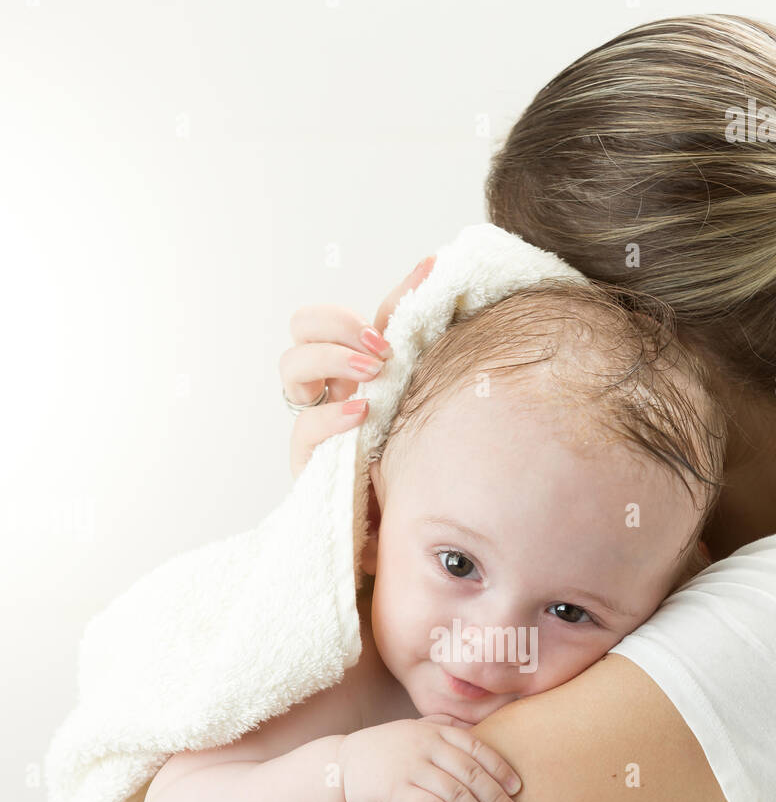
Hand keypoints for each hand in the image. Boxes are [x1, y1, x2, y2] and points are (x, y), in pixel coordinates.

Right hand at [281, 255, 436, 479]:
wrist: (403, 527)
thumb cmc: (413, 466)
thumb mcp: (424, 406)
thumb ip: (426, 361)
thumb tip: (456, 299)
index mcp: (357, 367)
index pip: (362, 313)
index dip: (392, 290)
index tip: (430, 274)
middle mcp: (329, 387)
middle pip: (303, 325)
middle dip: (338, 325)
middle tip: (379, 348)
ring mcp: (315, 421)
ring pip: (292, 366)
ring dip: (331, 359)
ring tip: (372, 374)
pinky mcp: (309, 462)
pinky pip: (304, 428)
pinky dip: (332, 416)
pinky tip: (361, 414)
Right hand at [336, 715, 523, 801]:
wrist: (336, 769)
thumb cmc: (380, 753)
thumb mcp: (410, 730)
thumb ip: (439, 727)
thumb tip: (472, 728)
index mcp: (434, 732)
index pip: (477, 748)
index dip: (501, 770)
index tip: (517, 790)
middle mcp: (425, 747)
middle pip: (473, 774)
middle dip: (498, 800)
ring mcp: (410, 769)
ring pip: (457, 795)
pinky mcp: (394, 793)